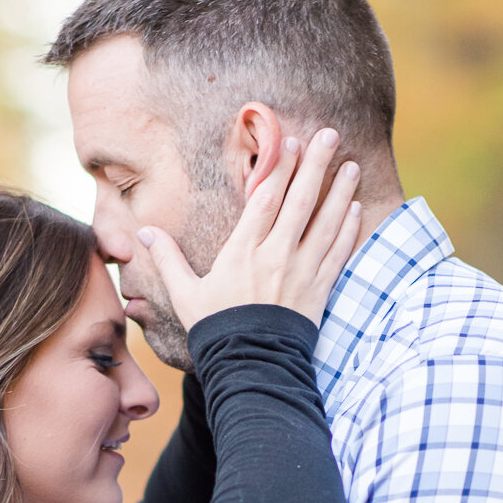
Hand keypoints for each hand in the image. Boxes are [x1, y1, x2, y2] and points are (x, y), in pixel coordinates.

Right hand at [135, 128, 361, 332]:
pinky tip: (356, 209)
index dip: (280, 167)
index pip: (266, 199)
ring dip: (341, 192)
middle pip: (301, 201)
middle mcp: (277, 256)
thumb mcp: (185, 295)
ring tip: (351, 165)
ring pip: (326, 223)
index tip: (291, 141)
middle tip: (331, 135)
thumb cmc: (216, 330)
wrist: (251, 367)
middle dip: (316, 165)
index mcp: (243, 252)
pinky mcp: (319, 291)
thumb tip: (146, 232)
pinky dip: (349, 230)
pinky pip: (339, 253)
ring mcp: (302, 272)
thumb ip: (168, 260)